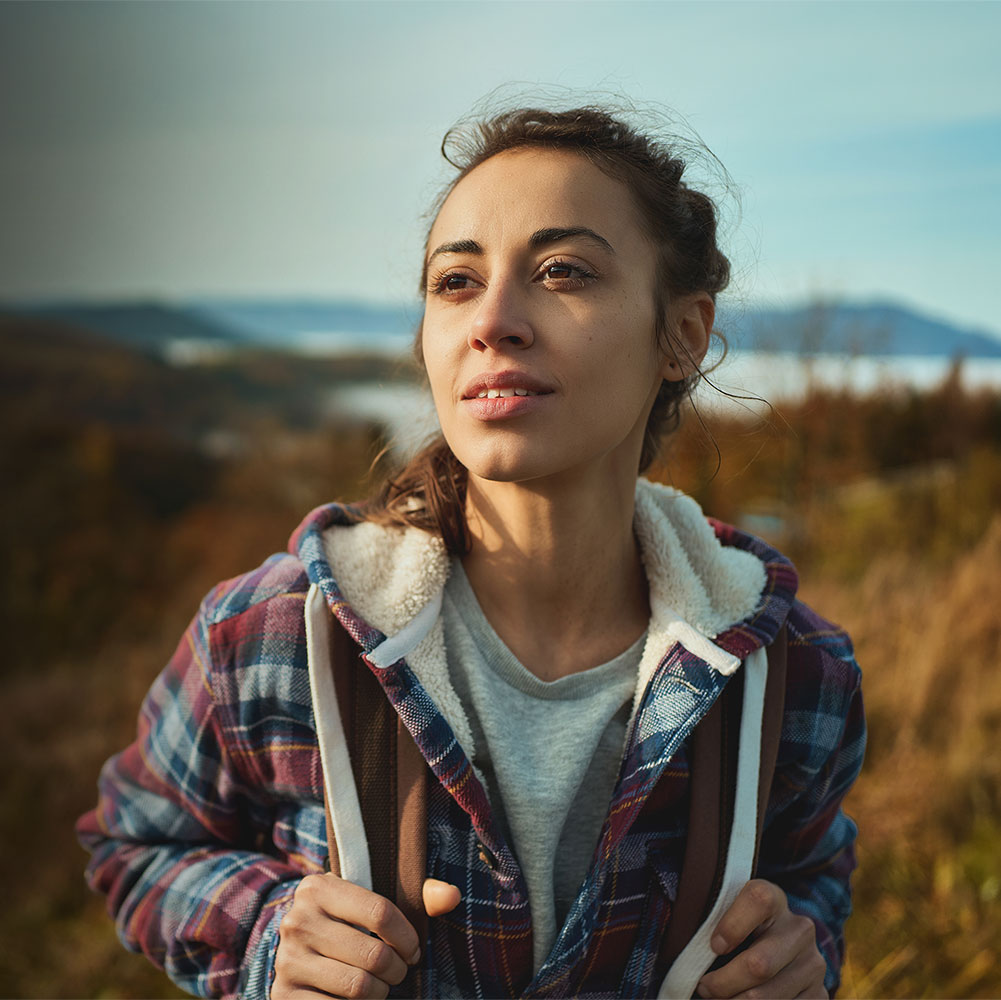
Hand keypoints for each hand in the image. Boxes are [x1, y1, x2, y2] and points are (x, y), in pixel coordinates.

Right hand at [274, 874, 459, 998]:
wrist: (296, 950)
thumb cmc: (348, 922)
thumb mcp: (371, 901)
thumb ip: (418, 895)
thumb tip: (452, 896)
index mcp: (318, 887)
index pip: (380, 912)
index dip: (407, 937)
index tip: (413, 950)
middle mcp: (297, 921)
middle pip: (373, 954)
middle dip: (397, 969)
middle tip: (398, 970)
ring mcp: (286, 960)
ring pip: (359, 987)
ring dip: (381, 992)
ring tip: (381, 985)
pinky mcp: (284, 996)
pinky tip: (355, 999)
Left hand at [696, 879, 826, 998]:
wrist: (778, 945)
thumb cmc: (736, 929)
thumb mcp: (727, 916)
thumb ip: (712, 924)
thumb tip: (691, 954)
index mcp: (773, 898)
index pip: (758, 899)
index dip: (733, 925)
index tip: (714, 946)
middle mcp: (799, 928)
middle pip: (759, 964)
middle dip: (723, 984)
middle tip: (704, 988)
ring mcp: (813, 963)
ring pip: (766, 997)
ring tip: (720, 998)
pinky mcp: (819, 994)